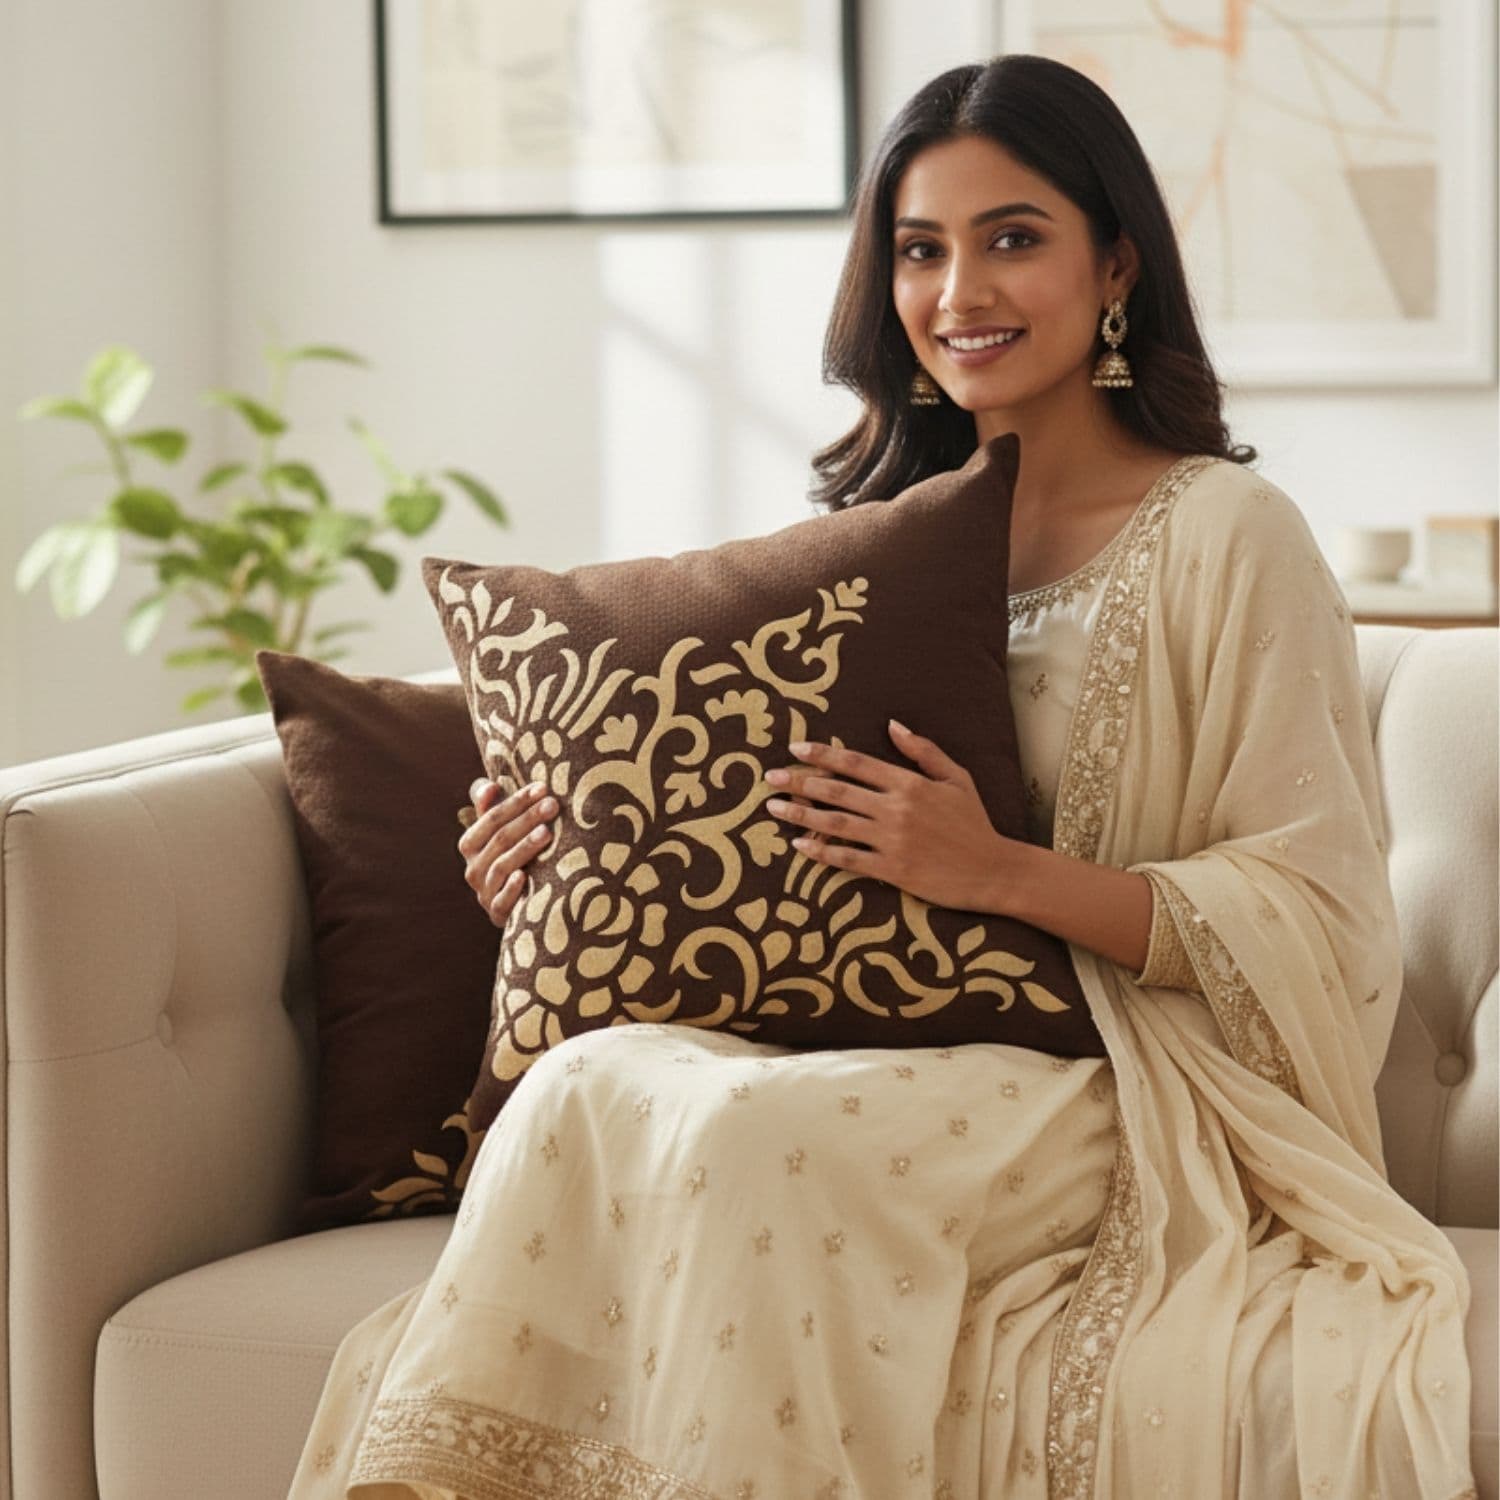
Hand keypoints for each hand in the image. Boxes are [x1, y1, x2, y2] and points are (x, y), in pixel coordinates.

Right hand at [457, 777, 559, 928]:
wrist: (517, 906)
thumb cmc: (512, 858)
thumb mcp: (500, 833)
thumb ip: (492, 809)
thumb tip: (489, 785)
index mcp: (471, 844)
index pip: (491, 818)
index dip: (516, 801)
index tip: (542, 788)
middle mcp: (473, 868)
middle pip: (499, 839)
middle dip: (527, 819)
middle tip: (552, 805)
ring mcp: (484, 892)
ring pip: (501, 866)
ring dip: (523, 848)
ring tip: (546, 833)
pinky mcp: (497, 913)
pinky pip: (501, 901)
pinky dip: (511, 888)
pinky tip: (524, 876)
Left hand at [761, 720, 1009, 912]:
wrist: (992, 870)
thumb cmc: (974, 823)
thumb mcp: (957, 778)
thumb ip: (924, 750)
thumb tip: (892, 725)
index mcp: (910, 783)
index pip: (856, 763)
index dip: (822, 754)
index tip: (795, 749)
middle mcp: (897, 809)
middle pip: (837, 790)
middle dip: (799, 781)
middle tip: (770, 777)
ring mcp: (892, 840)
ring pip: (835, 823)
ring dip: (800, 814)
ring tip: (773, 807)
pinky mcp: (891, 869)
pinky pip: (848, 859)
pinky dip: (821, 852)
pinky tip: (799, 846)